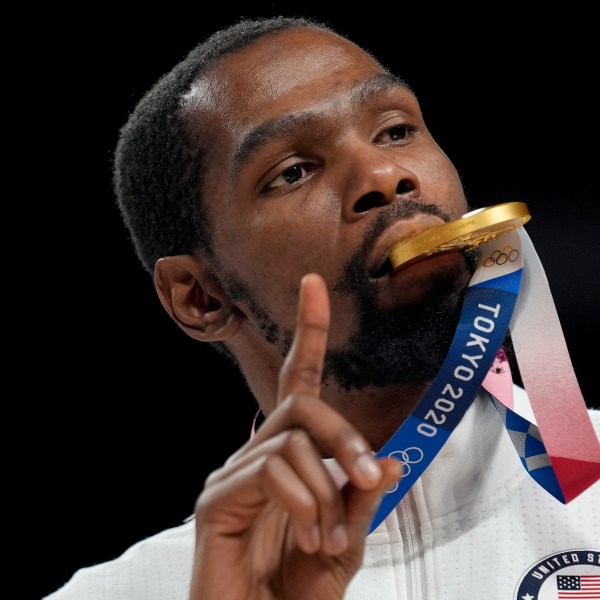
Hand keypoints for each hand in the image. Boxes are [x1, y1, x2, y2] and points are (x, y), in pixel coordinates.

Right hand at [189, 273, 401, 599]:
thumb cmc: (302, 590)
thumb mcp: (347, 538)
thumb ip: (361, 496)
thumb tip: (392, 459)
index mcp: (290, 456)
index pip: (299, 383)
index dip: (308, 332)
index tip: (313, 284)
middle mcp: (257, 454)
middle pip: (301, 404)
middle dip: (342, 435)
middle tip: (368, 476)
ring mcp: (232, 474)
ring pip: (289, 440)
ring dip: (324, 488)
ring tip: (327, 537)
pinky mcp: (215, 498)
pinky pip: (268, 470)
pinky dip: (301, 501)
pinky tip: (306, 535)